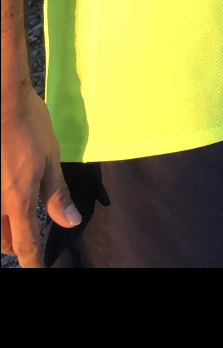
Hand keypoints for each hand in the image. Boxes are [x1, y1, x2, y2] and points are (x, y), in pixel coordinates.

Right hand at [1, 85, 80, 266]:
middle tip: (29, 240)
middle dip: (16, 245)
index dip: (33, 262)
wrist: (2, 99)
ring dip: (3, 231)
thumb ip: (57, 194)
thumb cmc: (29, 125)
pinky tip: (4, 202)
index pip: (25, 245)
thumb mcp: (51, 158)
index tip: (38, 270)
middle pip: (4, 240)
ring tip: (16, 223)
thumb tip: (69, 222)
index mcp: (18, 200)